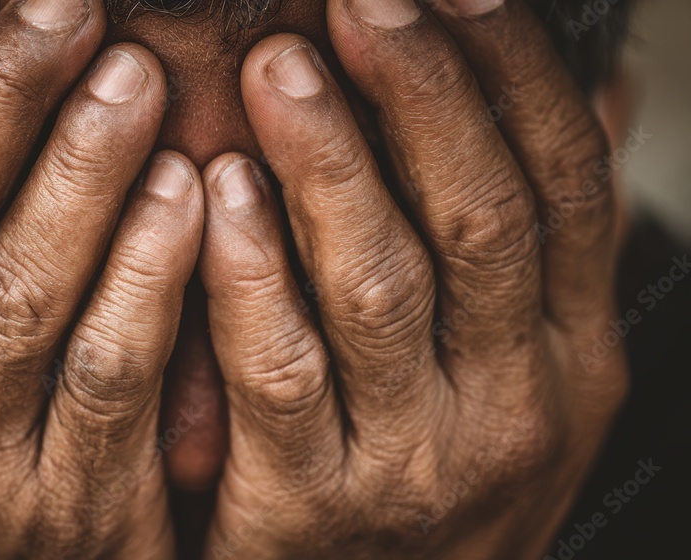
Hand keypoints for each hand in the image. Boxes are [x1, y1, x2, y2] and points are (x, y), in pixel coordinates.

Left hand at [197, 0, 626, 556]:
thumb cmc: (448, 471)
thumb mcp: (527, 369)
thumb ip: (546, 247)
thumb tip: (602, 89)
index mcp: (572, 352)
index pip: (565, 183)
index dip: (514, 71)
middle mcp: (515, 403)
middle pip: (481, 217)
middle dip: (423, 93)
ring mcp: (417, 460)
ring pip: (379, 287)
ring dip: (330, 166)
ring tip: (281, 68)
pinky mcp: (312, 507)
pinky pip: (279, 376)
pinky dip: (250, 275)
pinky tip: (217, 192)